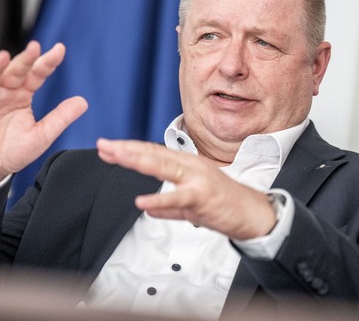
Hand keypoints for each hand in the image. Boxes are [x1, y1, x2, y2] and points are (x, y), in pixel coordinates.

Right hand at [0, 41, 87, 186]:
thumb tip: (83, 102)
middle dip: (24, 59)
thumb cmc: (14, 150)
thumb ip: (60, 118)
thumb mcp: (42, 135)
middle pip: (14, 71)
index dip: (47, 62)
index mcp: (23, 94)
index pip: (37, 74)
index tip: (60, 49)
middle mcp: (5, 93)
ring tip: (3, 57)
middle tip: (34, 46)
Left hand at [96, 139, 276, 239]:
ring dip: (138, 161)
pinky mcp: (202, 197)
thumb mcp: (191, 205)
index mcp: (187, 164)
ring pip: (163, 167)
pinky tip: (141, 201)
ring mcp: (197, 179)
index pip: (153, 153)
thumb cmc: (226, 205)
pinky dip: (159, 199)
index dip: (130, 150)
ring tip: (117, 157)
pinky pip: (177, 198)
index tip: (109, 148)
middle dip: (126, 149)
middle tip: (104, 145)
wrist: (254, 214)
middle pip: (153, 154)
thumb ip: (169, 206)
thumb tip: (148, 208)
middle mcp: (190, 166)